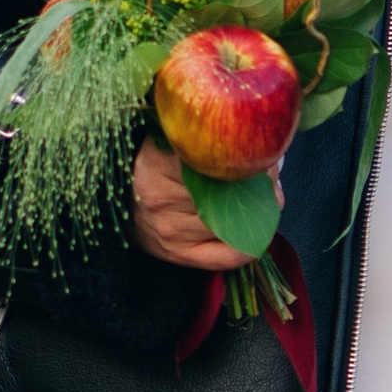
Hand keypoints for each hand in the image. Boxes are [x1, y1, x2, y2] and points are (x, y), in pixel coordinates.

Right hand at [131, 134, 271, 272]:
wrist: (121, 202)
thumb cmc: (152, 166)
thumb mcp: (167, 139)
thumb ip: (202, 135)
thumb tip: (257, 139)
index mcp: (157, 160)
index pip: (216, 157)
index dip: (246, 154)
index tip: (260, 150)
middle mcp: (161, 197)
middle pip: (228, 190)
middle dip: (260, 181)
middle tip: (270, 174)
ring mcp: (170, 230)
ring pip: (234, 220)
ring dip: (260, 209)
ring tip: (264, 196)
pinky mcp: (179, 254)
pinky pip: (227, 256)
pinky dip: (252, 244)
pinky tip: (258, 231)